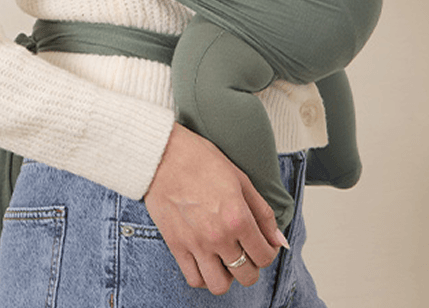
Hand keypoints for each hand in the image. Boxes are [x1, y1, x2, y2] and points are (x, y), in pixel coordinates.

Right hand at [144, 124, 286, 294]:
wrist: (162, 154)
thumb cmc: (200, 159)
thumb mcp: (240, 178)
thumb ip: (262, 212)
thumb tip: (278, 240)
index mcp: (238, 217)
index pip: (264, 256)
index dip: (269, 252)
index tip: (263, 245)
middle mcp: (219, 236)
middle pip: (247, 275)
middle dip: (252, 266)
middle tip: (246, 251)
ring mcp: (196, 244)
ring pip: (220, 285)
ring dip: (227, 276)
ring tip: (225, 259)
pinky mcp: (176, 245)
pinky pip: (194, 279)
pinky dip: (203, 276)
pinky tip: (205, 260)